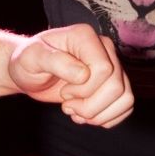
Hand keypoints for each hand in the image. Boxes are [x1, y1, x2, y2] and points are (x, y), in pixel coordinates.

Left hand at [7, 23, 134, 126]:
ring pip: (126, 98)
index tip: (64, 90)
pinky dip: (106, 118)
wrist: (31, 73)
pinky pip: (126, 106)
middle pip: (117, 87)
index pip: (103, 69)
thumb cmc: (28, 62)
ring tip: (76, 112)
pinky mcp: (115, 83)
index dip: (84, 89)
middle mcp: (104, 48)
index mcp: (85, 37)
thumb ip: (54, 61)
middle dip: (90, 106)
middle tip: (67, 104)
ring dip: (98, 114)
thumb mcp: (32, 58)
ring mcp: (113, 66)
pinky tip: (85, 115)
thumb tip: (83, 74)